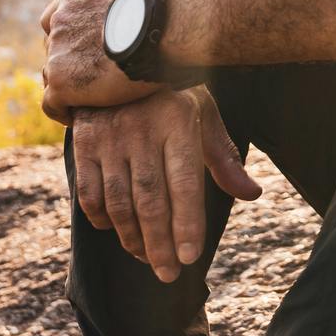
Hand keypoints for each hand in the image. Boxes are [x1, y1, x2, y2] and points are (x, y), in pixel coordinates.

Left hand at [40, 0, 157, 121]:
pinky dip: (61, 111)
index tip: (82, 53)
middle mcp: (61, 21)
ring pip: (51, 75)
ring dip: (66, 86)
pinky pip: (51, 103)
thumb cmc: (160, 20)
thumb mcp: (132, 5)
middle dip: (69, 63)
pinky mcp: (60, 81)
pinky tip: (77, 118)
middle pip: (54, 48)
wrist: (156, 31)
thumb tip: (140, 29)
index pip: (55, 19)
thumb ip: (122, 15)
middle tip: (90, 80)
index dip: (67, 38)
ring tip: (85, 101)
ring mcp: (57, 51)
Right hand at [73, 87, 260, 281]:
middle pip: (150, 201)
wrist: (118, 60)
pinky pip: (89, 194)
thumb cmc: (170, 97)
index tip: (190, 257)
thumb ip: (223, 157)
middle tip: (168, 274)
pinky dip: (103, 220)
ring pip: (119, 203)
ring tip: (147, 258)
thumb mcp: (202, 115)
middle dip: (159, 244)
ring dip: (132, 238)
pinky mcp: (84, 142)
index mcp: (178, 121)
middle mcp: (142, 129)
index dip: (187, 223)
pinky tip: (117, 231)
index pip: (185, 183)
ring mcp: (110, 136)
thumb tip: (252, 194)